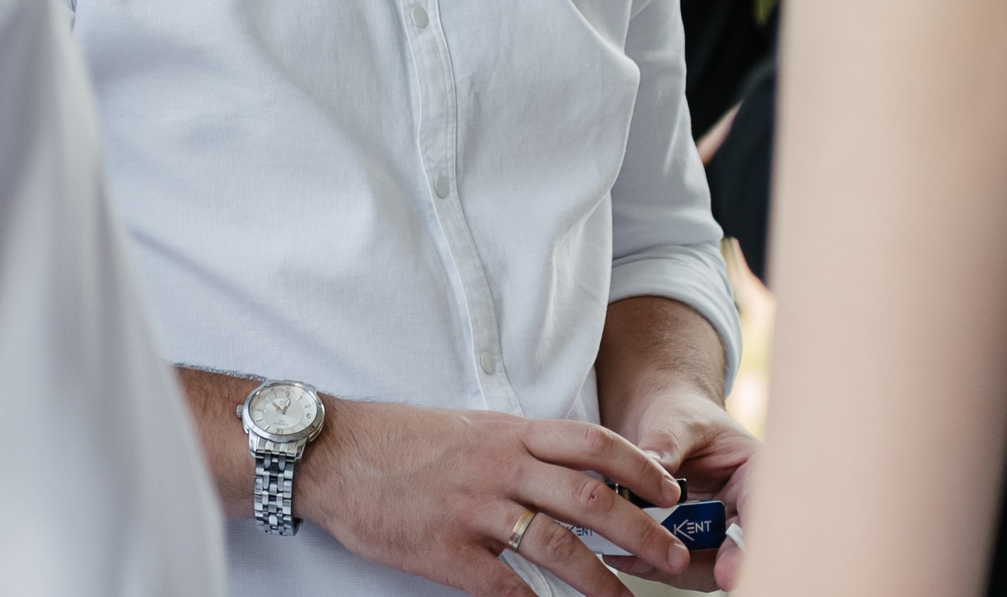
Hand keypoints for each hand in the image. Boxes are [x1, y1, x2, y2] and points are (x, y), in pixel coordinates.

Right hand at [295, 397, 696, 596]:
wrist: (334, 453)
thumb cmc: (402, 440)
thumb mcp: (471, 425)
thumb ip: (520, 446)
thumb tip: (574, 471)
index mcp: (509, 432)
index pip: (593, 444)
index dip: (640, 468)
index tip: (669, 493)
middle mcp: (499, 466)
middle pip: (588, 498)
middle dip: (640, 531)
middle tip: (671, 556)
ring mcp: (472, 509)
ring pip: (555, 547)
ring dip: (599, 580)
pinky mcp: (444, 550)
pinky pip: (502, 587)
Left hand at [609, 385, 758, 591]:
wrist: (662, 424)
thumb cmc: (680, 415)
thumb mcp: (676, 420)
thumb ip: (667, 443)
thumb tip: (651, 464)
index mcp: (756, 475)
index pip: (761, 515)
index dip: (746, 548)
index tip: (725, 572)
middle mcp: (744, 510)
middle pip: (737, 555)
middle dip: (705, 568)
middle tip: (670, 568)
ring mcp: (717, 531)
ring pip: (704, 566)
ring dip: (670, 566)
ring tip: (631, 556)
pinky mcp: (688, 543)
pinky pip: (674, 563)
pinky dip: (650, 562)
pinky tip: (622, 554)